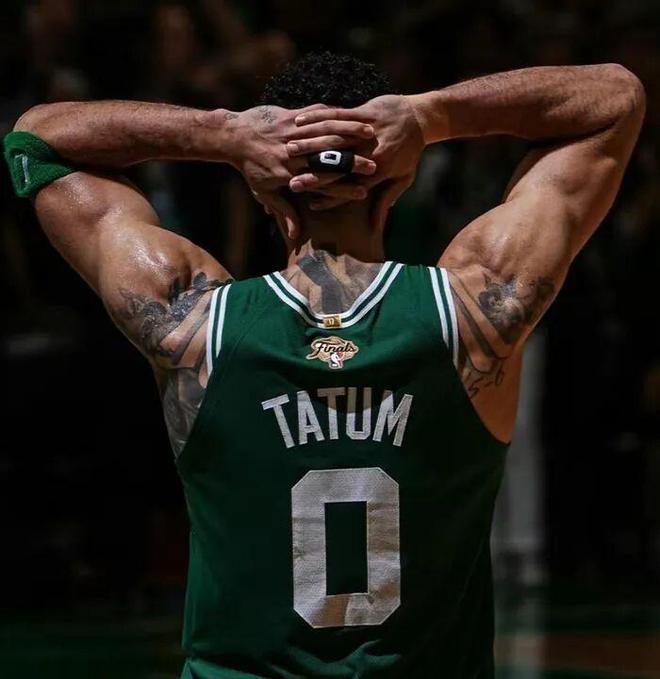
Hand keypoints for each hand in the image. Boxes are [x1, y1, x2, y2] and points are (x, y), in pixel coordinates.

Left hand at [218, 104, 376, 237]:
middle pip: (328, 158)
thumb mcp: (264, 192)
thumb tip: (296, 235)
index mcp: (290, 175)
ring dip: (349, 133)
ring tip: (369, 134)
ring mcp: (292, 133)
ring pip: (325, 132)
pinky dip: (334, 115)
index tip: (363, 192)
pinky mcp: (290, 116)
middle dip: (353, 161)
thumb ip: (283, 211)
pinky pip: (315, 114)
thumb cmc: (249, 168)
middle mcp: (294, 155)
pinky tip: (348, 114)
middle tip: (374, 165)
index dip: (344, 188)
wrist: (233, 136)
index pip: (322, 184)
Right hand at [286, 95, 424, 224]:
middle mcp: (371, 152)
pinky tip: (299, 122)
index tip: (311, 205)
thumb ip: (386, 201)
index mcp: (379, 171)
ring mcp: (366, 131)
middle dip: (313, 174)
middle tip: (292, 183)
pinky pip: (337, 115)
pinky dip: (316, 118)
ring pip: (332, 139)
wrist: (421, 118)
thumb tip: (375, 226)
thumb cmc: (411, 152)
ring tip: (288, 151)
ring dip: (309, 144)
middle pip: (337, 166)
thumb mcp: (403, 179)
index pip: (350, 188)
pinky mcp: (364, 112)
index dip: (330, 197)